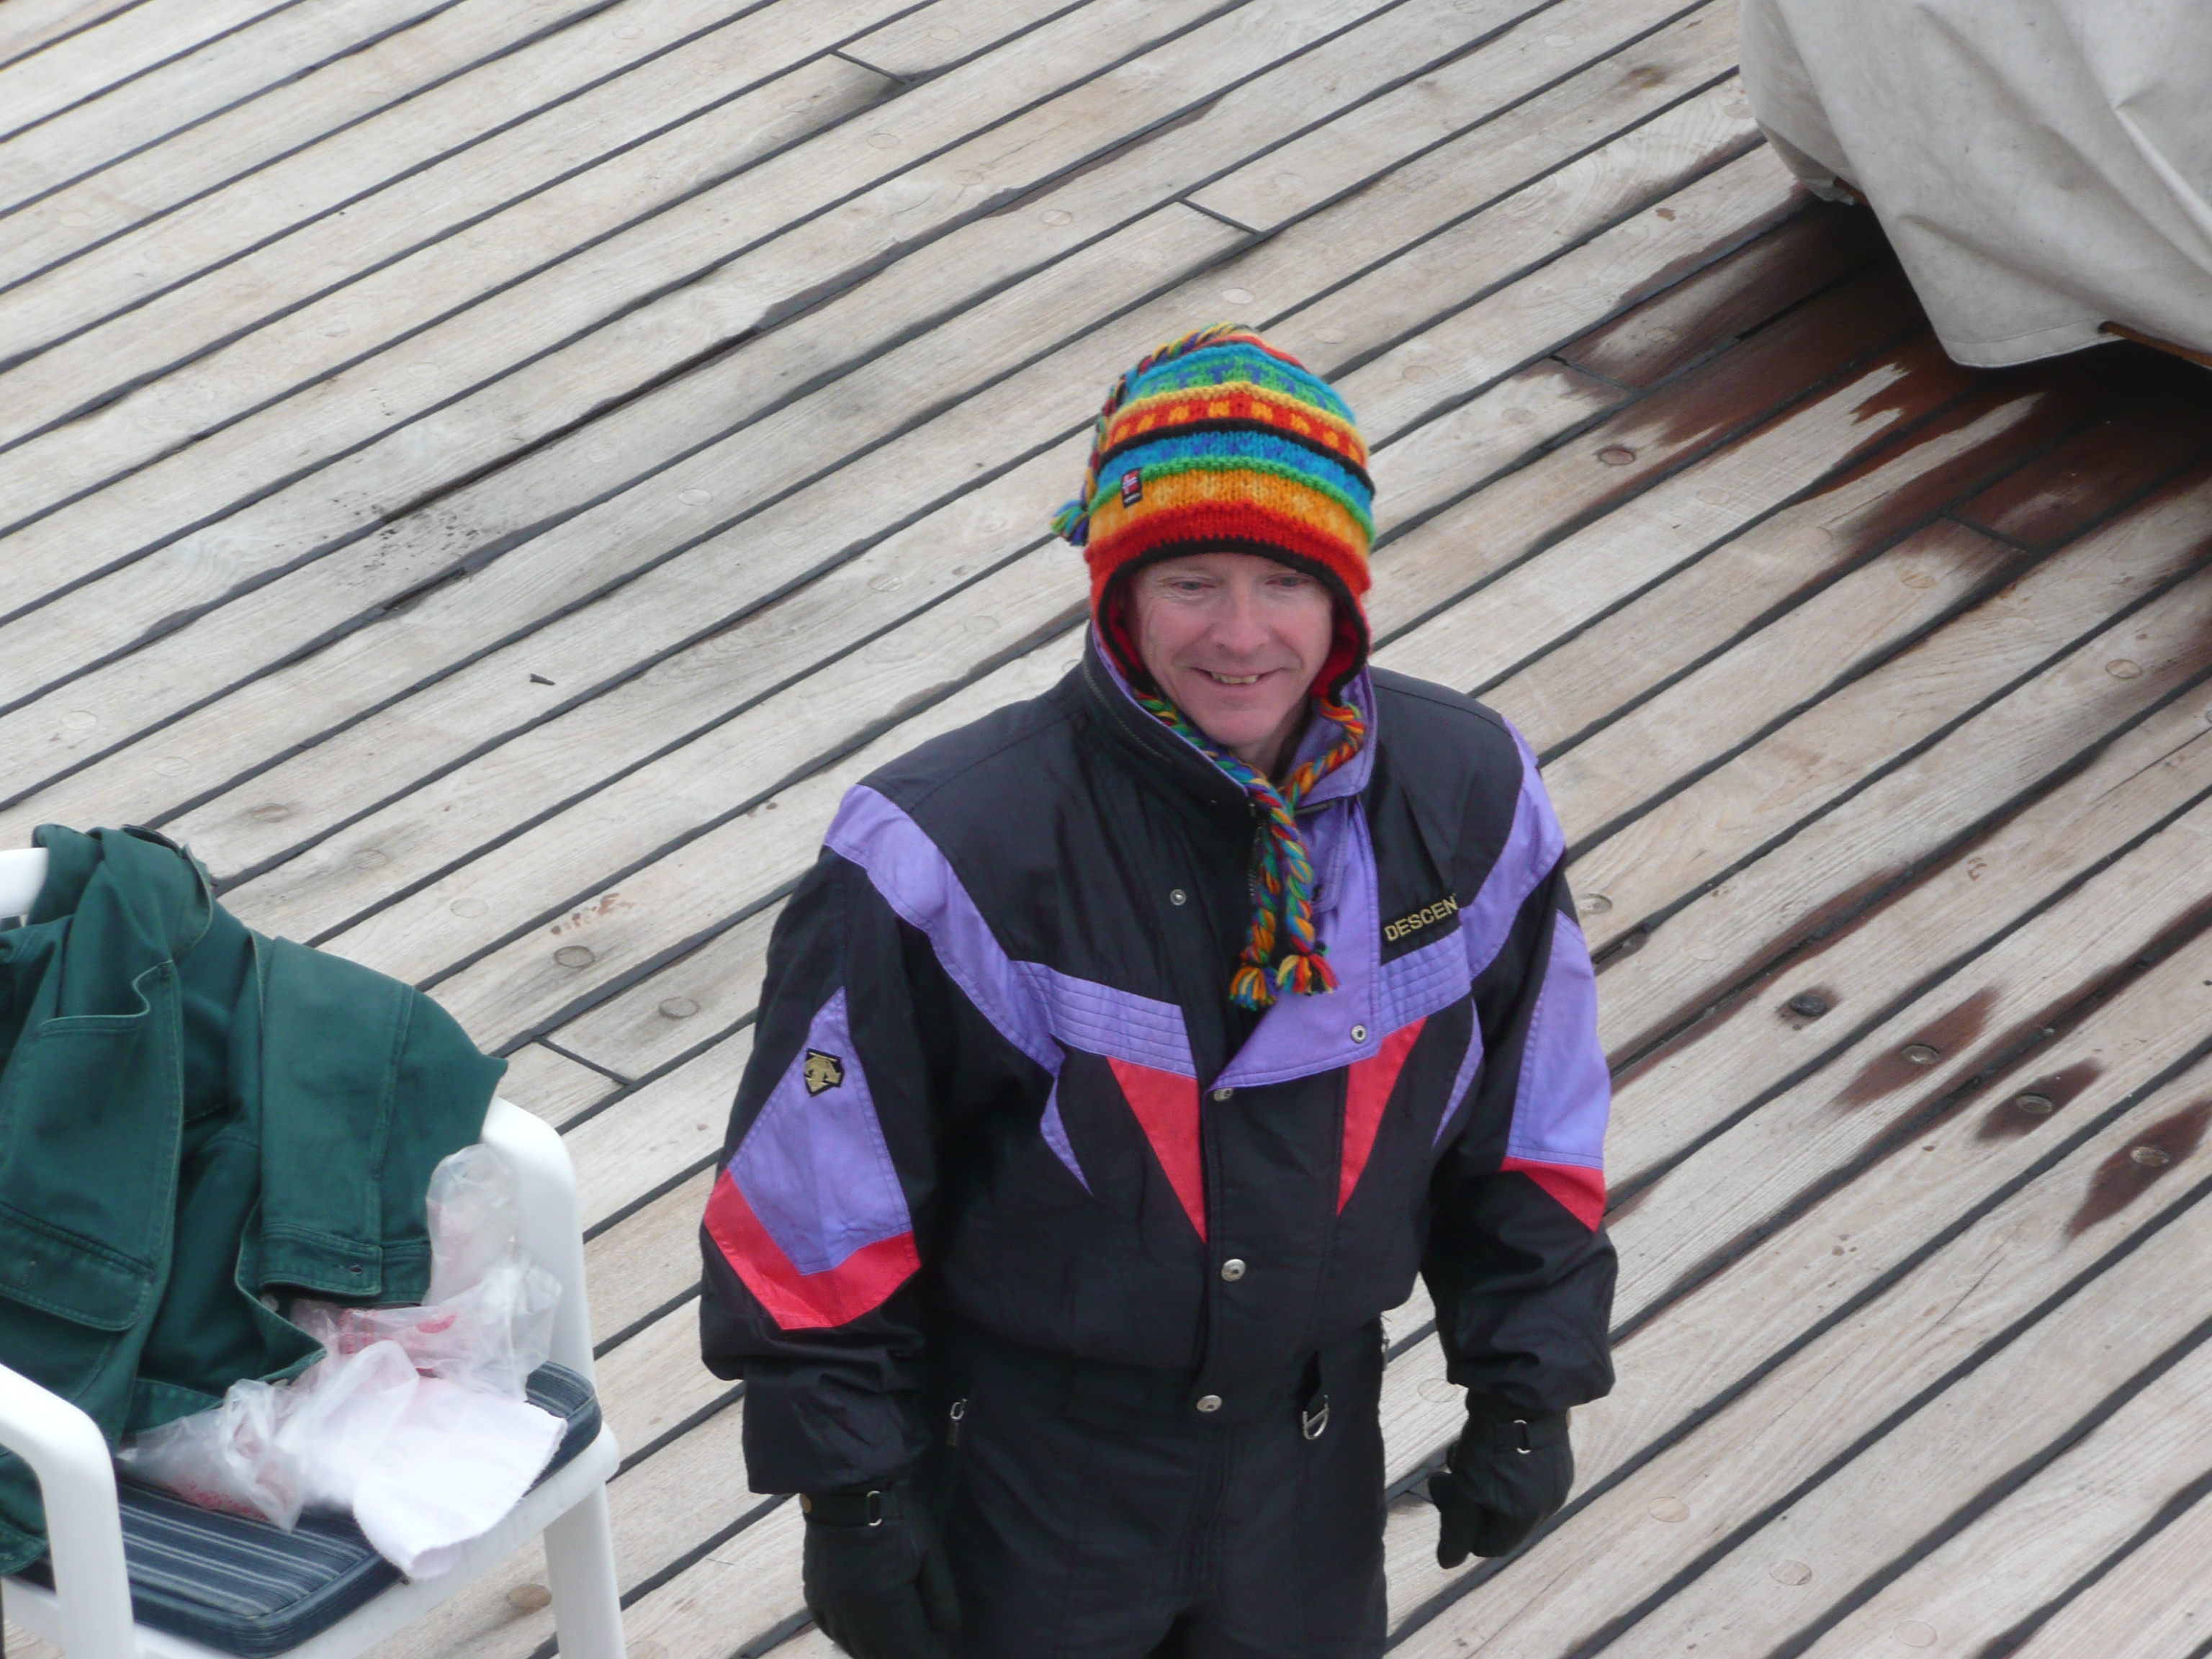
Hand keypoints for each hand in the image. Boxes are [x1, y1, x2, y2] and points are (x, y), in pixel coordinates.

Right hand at [801, 1474, 961, 1658]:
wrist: (846, 1488)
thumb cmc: (896, 1516)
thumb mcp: (930, 1552)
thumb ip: (941, 1599)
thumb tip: (946, 1635)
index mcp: (883, 1605)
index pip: (910, 1654)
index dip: (930, 1657)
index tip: (943, 1652)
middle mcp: (852, 1616)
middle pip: (882, 1658)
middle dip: (906, 1655)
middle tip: (924, 1644)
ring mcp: (829, 1609)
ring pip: (856, 1651)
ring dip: (879, 1651)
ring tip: (901, 1641)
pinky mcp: (814, 1598)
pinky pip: (834, 1634)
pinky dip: (853, 1639)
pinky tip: (867, 1629)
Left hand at [1428, 1408, 1571, 1566]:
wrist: (1521, 1390)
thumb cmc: (1492, 1444)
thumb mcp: (1466, 1491)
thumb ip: (1457, 1530)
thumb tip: (1447, 1563)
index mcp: (1528, 1517)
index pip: (1489, 1545)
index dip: (1459, 1528)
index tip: (1442, 1493)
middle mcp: (1548, 1503)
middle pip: (1496, 1518)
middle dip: (1464, 1499)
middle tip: (1443, 1474)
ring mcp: (1554, 1477)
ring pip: (1505, 1492)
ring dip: (1477, 1478)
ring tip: (1461, 1451)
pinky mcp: (1553, 1454)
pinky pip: (1519, 1472)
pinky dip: (1496, 1463)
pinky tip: (1481, 1440)